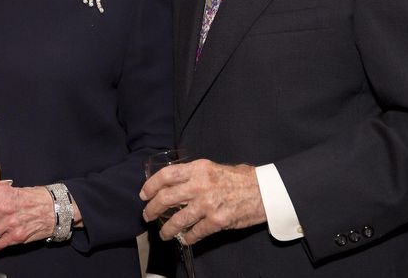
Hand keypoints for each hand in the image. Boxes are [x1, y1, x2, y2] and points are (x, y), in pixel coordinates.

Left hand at [140, 159, 265, 244]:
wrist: (264, 191)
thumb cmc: (238, 178)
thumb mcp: (212, 168)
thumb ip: (192, 174)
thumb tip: (171, 183)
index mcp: (198, 169)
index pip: (165, 175)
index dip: (150, 186)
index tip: (144, 194)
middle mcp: (200, 185)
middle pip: (165, 198)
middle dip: (151, 209)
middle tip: (147, 215)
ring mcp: (208, 204)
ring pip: (177, 219)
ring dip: (166, 229)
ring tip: (162, 233)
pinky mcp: (217, 221)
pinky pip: (195, 233)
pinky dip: (187, 238)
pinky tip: (184, 239)